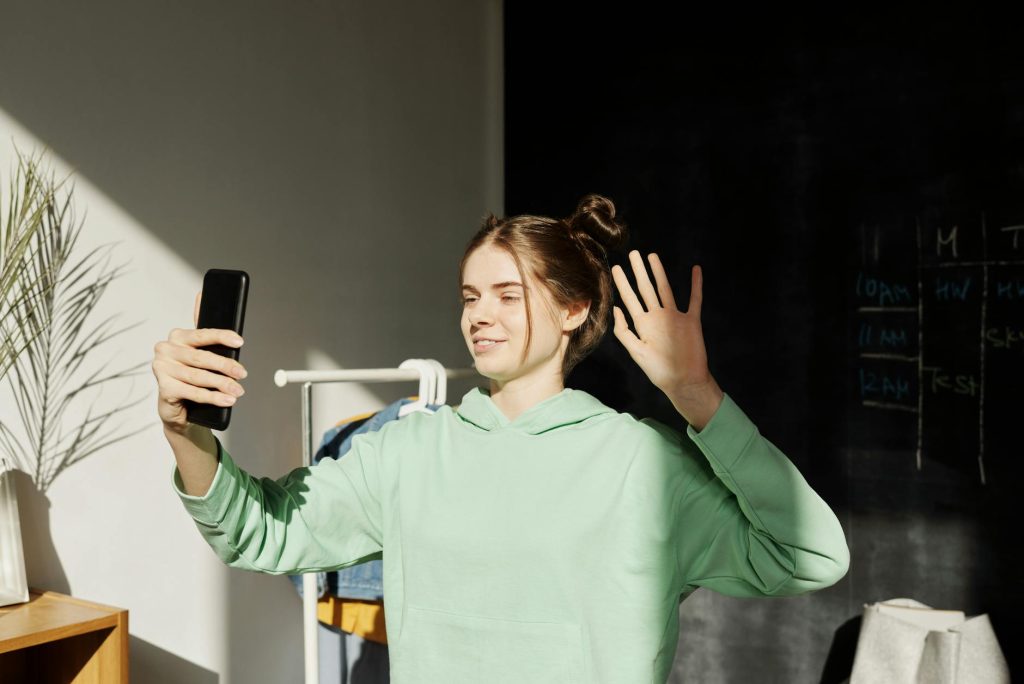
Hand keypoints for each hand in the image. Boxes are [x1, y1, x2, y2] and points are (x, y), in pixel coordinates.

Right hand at [150, 290, 247, 432]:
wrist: (177, 405)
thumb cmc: (192, 374)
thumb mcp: (200, 351)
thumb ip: (203, 329)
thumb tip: (201, 293)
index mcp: (177, 336)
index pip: (202, 333)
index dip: (222, 337)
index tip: (240, 342)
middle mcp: (165, 349)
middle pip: (202, 357)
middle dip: (226, 366)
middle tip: (243, 374)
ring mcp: (162, 368)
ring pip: (199, 376)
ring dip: (222, 384)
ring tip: (238, 390)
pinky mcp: (163, 387)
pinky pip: (193, 392)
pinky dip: (213, 397)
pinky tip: (227, 400)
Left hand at [611, 251, 713, 395]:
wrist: (684, 381)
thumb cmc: (659, 371)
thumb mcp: (637, 352)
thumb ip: (625, 332)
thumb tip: (616, 308)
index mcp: (643, 324)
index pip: (630, 299)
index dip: (623, 283)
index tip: (615, 268)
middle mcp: (658, 317)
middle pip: (646, 288)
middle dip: (639, 271)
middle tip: (633, 253)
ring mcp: (675, 317)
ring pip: (666, 289)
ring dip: (660, 273)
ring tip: (653, 256)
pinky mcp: (691, 321)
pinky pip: (694, 299)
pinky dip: (696, 285)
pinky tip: (695, 270)